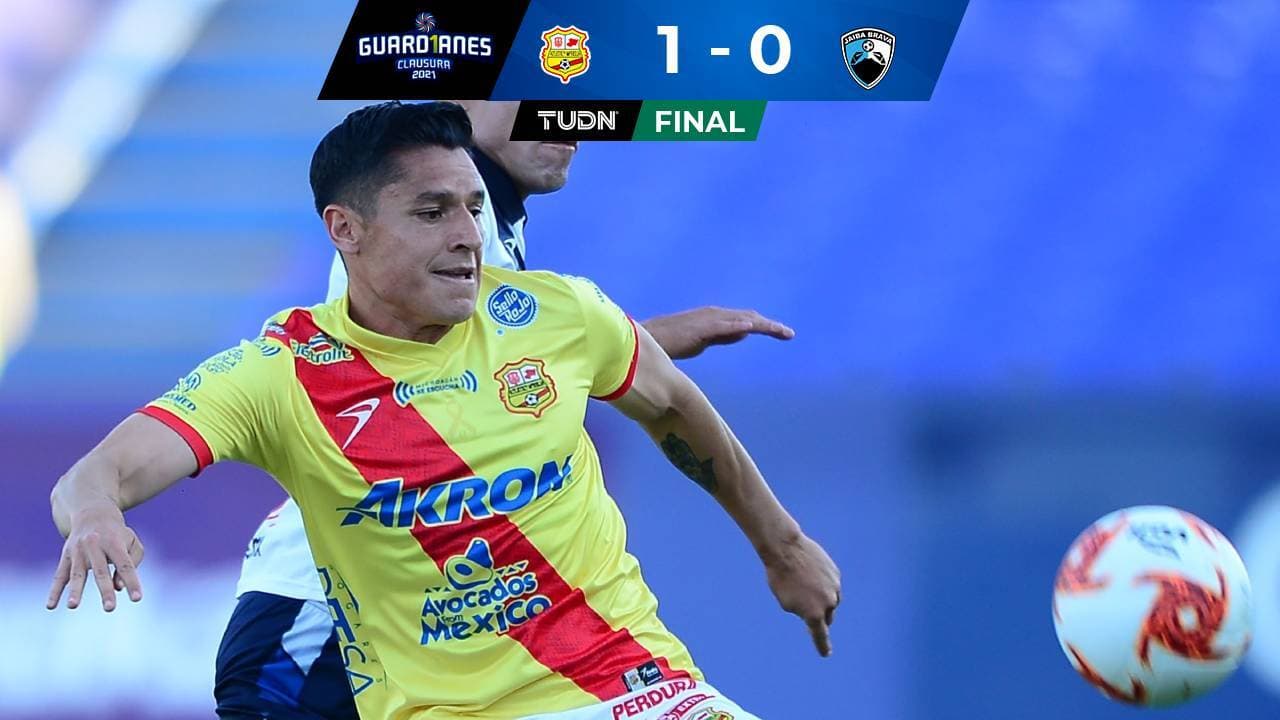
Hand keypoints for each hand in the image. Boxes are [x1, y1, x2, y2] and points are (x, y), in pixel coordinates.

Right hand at [47, 504, 144, 611]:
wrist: (92, 513)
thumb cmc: (117, 534)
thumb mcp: (132, 542)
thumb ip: (132, 563)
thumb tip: (119, 587)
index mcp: (115, 542)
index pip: (125, 565)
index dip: (132, 581)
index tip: (137, 598)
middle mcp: (95, 545)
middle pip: (101, 571)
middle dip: (105, 590)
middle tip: (110, 608)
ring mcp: (77, 551)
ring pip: (77, 574)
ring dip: (75, 591)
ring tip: (73, 606)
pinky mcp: (65, 556)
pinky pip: (59, 576)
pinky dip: (54, 591)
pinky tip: (51, 606)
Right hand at [641, 307, 793, 359]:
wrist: (648, 341)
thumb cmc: (672, 342)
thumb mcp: (705, 340)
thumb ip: (724, 336)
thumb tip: (744, 332)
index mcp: (716, 318)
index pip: (746, 320)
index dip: (766, 326)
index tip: (783, 334)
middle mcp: (715, 315)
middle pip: (749, 318)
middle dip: (770, 325)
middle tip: (789, 334)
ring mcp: (708, 320)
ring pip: (741, 320)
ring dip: (762, 325)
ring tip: (780, 331)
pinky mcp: (700, 328)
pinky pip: (723, 326)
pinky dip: (737, 325)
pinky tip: (752, 327)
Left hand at [762, 534, 840, 656]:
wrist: (786, 549)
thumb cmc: (780, 578)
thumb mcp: (786, 602)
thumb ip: (803, 611)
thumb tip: (815, 611)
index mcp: (814, 615)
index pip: (820, 636)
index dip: (823, 646)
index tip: (825, 654)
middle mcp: (828, 604)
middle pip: (827, 617)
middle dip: (818, 614)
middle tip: (805, 605)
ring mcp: (834, 588)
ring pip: (830, 600)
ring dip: (820, 597)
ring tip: (803, 583)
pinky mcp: (836, 574)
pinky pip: (831, 585)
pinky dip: (822, 583)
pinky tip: (809, 573)